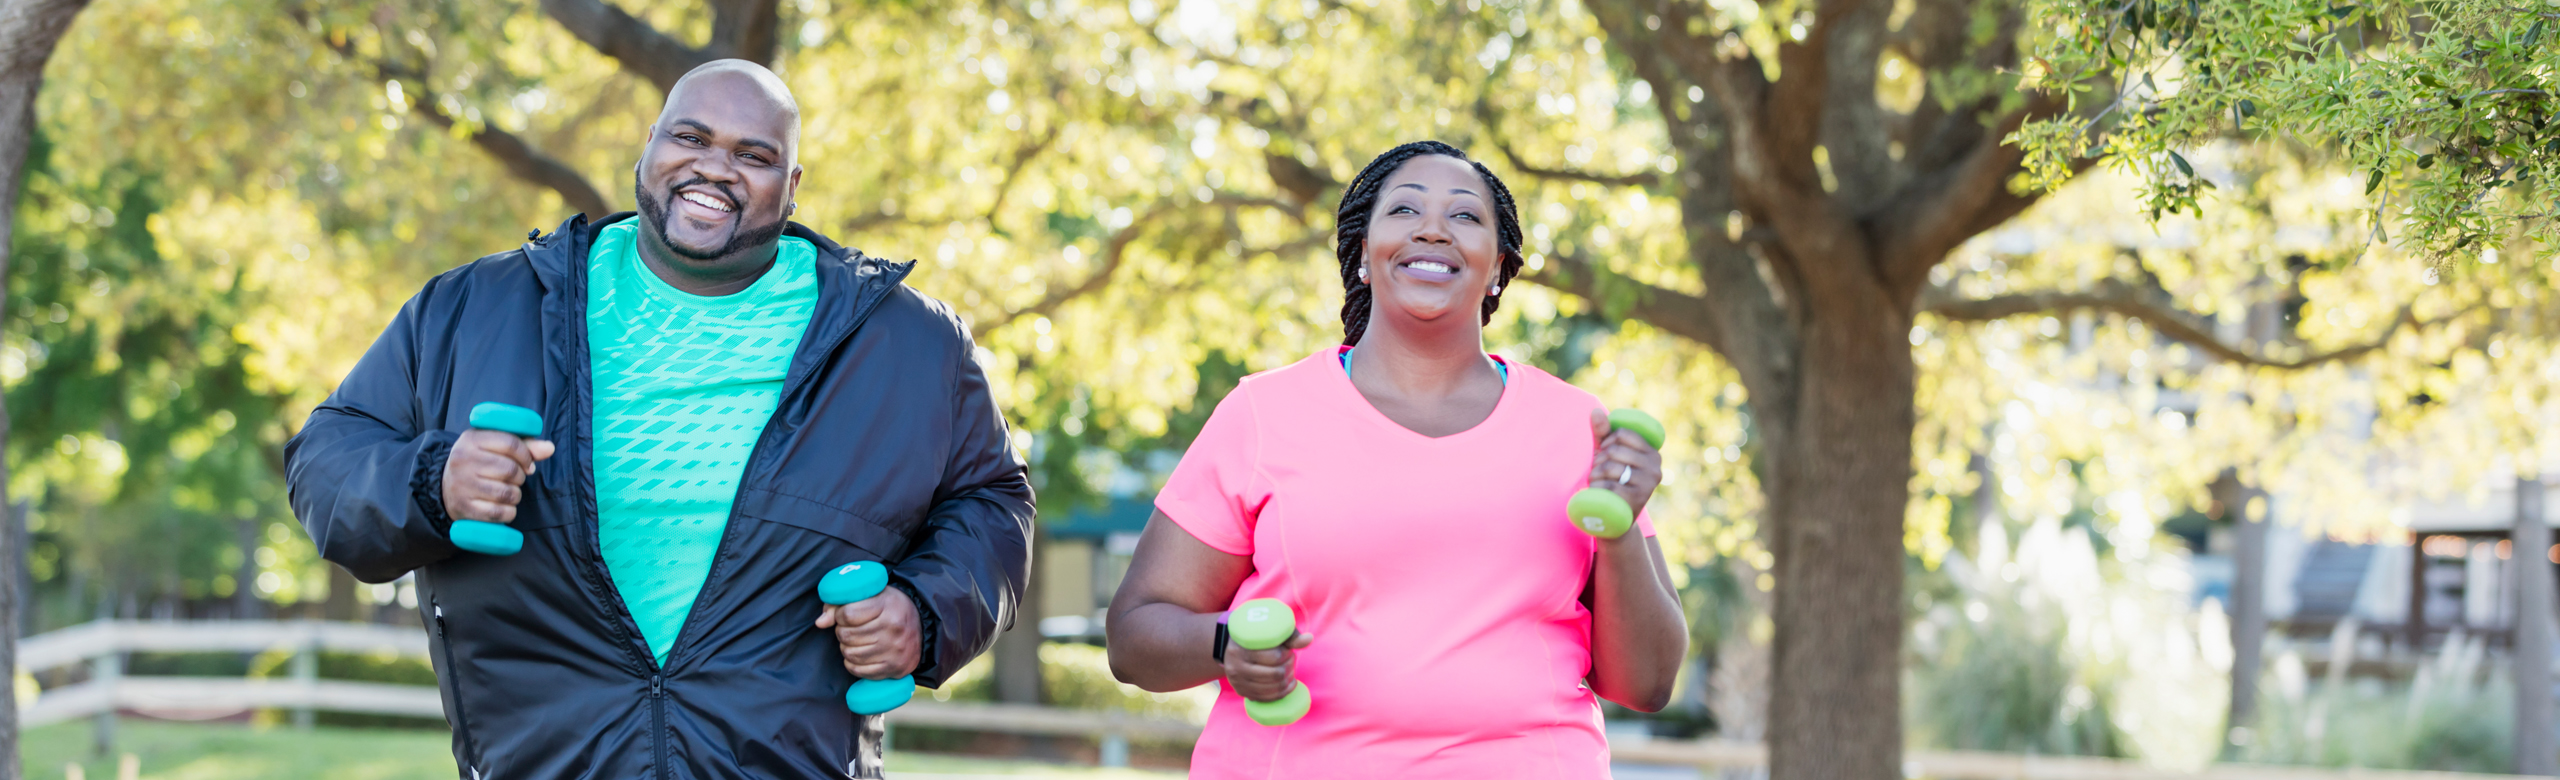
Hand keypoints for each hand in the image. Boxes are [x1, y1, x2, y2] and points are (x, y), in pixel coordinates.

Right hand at [440, 429, 555, 522]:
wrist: (444, 486)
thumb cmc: (479, 462)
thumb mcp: (494, 446)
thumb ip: (524, 445)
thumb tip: (549, 448)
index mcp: (472, 439)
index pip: (510, 443)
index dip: (526, 456)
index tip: (528, 464)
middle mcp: (463, 460)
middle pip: (510, 470)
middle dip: (520, 477)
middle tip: (515, 480)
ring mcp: (461, 485)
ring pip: (506, 493)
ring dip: (515, 495)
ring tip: (509, 492)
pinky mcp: (463, 508)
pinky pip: (498, 513)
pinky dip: (508, 513)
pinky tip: (505, 507)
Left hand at [815, 585, 921, 679]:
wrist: (922, 624)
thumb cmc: (889, 606)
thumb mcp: (870, 595)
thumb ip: (841, 603)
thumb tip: (820, 622)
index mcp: (887, 606)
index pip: (847, 614)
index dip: (839, 615)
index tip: (845, 615)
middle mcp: (893, 629)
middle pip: (847, 635)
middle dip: (842, 632)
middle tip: (851, 628)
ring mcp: (895, 650)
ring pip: (850, 654)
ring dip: (846, 648)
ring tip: (855, 641)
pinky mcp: (894, 668)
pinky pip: (860, 671)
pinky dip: (853, 664)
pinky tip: (859, 655)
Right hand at [1223, 629, 1311, 702]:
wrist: (1233, 647)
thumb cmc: (1256, 637)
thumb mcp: (1270, 631)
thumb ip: (1290, 635)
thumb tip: (1309, 639)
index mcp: (1241, 648)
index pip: (1274, 657)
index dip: (1287, 655)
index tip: (1289, 650)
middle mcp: (1236, 667)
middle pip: (1275, 674)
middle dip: (1289, 667)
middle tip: (1291, 660)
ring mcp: (1238, 682)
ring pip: (1273, 688)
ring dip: (1287, 680)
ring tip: (1290, 670)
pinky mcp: (1242, 692)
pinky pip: (1267, 699)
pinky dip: (1282, 693)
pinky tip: (1289, 684)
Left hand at [1588, 408, 1663, 519]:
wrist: (1617, 519)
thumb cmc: (1613, 480)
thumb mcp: (1610, 456)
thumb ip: (1603, 434)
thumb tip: (1595, 411)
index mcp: (1652, 452)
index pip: (1623, 434)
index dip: (1607, 440)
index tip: (1603, 450)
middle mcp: (1655, 467)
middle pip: (1615, 450)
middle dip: (1599, 459)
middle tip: (1596, 469)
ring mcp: (1648, 484)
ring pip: (1610, 468)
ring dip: (1595, 474)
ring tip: (1595, 480)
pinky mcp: (1637, 500)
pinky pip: (1610, 486)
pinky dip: (1597, 487)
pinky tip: (1595, 490)